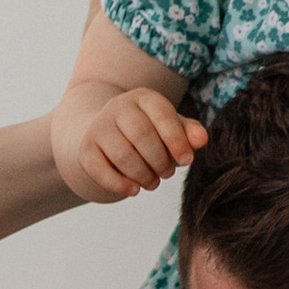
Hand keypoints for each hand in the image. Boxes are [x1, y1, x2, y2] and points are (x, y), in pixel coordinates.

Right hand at [56, 87, 209, 202]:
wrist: (109, 134)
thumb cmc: (149, 133)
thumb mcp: (171, 128)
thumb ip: (188, 133)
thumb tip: (201, 140)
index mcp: (144, 98)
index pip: (162, 115)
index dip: (176, 139)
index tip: (187, 160)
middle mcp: (118, 107)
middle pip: (141, 135)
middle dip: (159, 160)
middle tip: (167, 174)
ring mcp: (99, 127)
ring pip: (121, 154)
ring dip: (142, 174)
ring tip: (153, 183)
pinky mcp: (86, 149)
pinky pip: (100, 169)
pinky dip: (119, 184)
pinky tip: (133, 190)